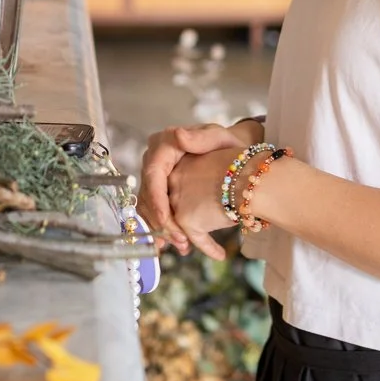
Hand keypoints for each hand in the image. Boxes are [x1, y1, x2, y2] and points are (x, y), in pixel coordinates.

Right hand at [136, 121, 257, 253]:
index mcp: (163, 146)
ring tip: (183, 246)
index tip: (166, 219)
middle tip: (181, 240)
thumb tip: (178, 134)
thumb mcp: (218, 137)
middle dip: (162, 222)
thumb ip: (201, 137)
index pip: (152, 174)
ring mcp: (157, 180)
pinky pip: (158, 214)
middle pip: (149, 196)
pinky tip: (181, 245)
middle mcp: (154, 162)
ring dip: (164, 230)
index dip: (156, 200)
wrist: (230, 153)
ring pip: (151, 209)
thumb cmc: (225, 143)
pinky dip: (167, 230)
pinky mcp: (163, 193)